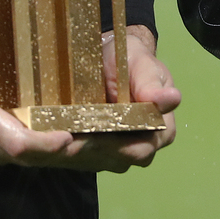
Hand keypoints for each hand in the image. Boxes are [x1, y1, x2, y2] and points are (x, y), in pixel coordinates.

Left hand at [24, 25, 182, 172]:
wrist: (110, 56)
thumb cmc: (131, 59)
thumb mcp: (143, 65)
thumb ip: (151, 84)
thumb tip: (170, 98)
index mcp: (161, 130)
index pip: (142, 148)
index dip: (119, 146)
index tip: (96, 137)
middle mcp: (140, 147)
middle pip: (117, 160)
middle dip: (90, 151)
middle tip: (65, 141)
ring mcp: (115, 153)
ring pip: (94, 162)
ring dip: (73, 154)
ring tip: (52, 142)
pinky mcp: (92, 153)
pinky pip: (78, 159)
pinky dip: (62, 152)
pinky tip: (49, 141)